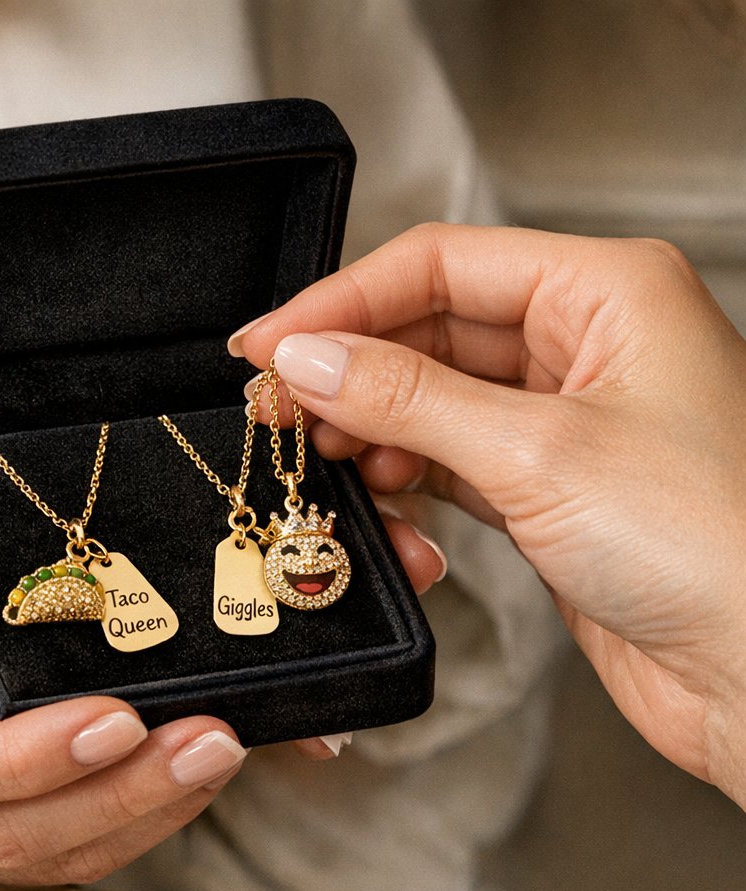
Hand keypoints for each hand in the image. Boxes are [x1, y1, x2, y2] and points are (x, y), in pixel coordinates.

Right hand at [0, 321, 246, 890]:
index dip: (20, 760)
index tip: (115, 719)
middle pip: (8, 831)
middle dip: (121, 794)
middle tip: (218, 737)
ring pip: (42, 854)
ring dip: (145, 812)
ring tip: (230, 749)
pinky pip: (51, 842)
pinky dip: (130, 815)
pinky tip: (192, 771)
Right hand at [232, 224, 745, 808]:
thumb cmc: (715, 546)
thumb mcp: (537, 453)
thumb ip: (410, 399)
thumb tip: (309, 358)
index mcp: (605, 293)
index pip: (442, 265)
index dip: (344, 301)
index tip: (269, 342)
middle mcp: (586, 345)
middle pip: (431, 330)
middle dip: (350, 369)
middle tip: (278, 407)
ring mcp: (564, 421)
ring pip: (434, 399)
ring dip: (374, 428)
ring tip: (322, 456)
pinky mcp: (547, 489)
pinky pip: (452, 460)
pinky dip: (408, 476)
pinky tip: (380, 494)